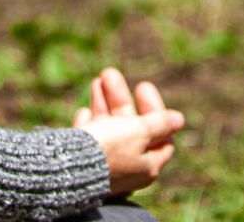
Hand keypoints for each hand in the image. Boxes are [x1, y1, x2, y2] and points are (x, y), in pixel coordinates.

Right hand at [71, 67, 184, 197]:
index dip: (154, 109)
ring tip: (97, 80)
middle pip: (131, 129)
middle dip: (120, 99)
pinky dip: (89, 124)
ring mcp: (106, 168)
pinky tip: (84, 112)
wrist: (64, 170)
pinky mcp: (84, 166)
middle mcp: (128, 168)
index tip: (142, 86)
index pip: (161, 135)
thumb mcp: (138, 132)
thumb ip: (158, 124)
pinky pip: (89, 142)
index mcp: (148, 165)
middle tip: (109, 73)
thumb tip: (178, 120)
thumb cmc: (107, 150)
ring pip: (109, 131)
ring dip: (104, 103)